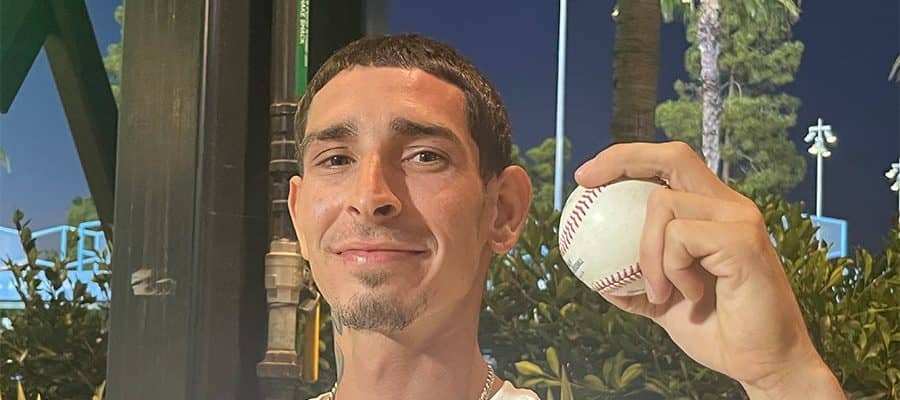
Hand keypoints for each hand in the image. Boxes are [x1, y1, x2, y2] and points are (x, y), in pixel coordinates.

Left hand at [574, 142, 843, 398]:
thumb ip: (634, 280)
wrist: (760, 363)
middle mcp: (728, 206)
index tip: (586, 177)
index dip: (627, 159)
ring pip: (663, 204)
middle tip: (586, 181)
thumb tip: (591, 272)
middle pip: (672, 156)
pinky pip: (680, 238)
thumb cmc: (716, 330)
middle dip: (622, 159)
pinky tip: (689, 296)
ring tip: (660, 291)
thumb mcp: (661, 301)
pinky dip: (671, 269)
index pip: (670, 164)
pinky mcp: (743, 239)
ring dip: (647, 253)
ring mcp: (738, 219)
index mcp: (712, 212)